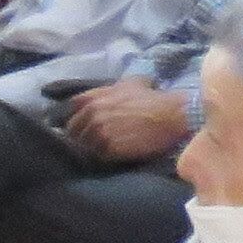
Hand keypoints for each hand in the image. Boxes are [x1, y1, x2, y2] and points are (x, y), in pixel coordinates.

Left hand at [62, 80, 189, 161]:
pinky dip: (101, 159)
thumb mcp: (132, 82)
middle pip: (74, 130)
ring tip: (98, 152)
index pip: (71, 109)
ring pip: (84, 145)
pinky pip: (98, 157)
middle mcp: (92, 115)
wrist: (172, 115)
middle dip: (80, 135)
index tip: (81, 123)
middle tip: (90, 141)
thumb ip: (113, 87)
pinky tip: (109, 158)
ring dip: (89, 149)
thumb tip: (113, 90)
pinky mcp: (110, 149)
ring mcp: (99, 133)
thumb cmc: (154, 98)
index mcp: (93, 99)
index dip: (76, 117)